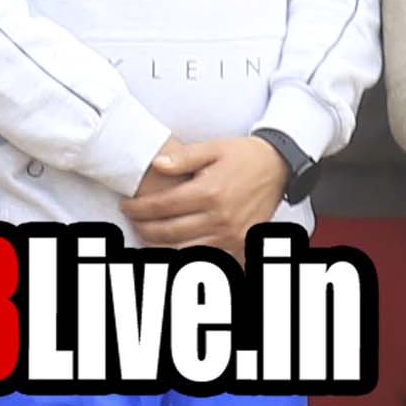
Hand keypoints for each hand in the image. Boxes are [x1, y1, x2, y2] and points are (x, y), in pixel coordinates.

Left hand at [127, 134, 288, 250]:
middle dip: (142, 228)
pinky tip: (172, 247)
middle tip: (133, 221)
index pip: (160, 207)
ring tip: (147, 235)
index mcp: (209, 192)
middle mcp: (220, 217)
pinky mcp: (239, 244)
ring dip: (158, 246)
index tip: (126, 206)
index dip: (137, 209)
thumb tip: (156, 164)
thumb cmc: (244, 156)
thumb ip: (183, 156)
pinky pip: (206, 258)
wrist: (279, 168)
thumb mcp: (213, 147)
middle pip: (167, 232)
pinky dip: (184, 256)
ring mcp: (230, 234)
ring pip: (182, 251)